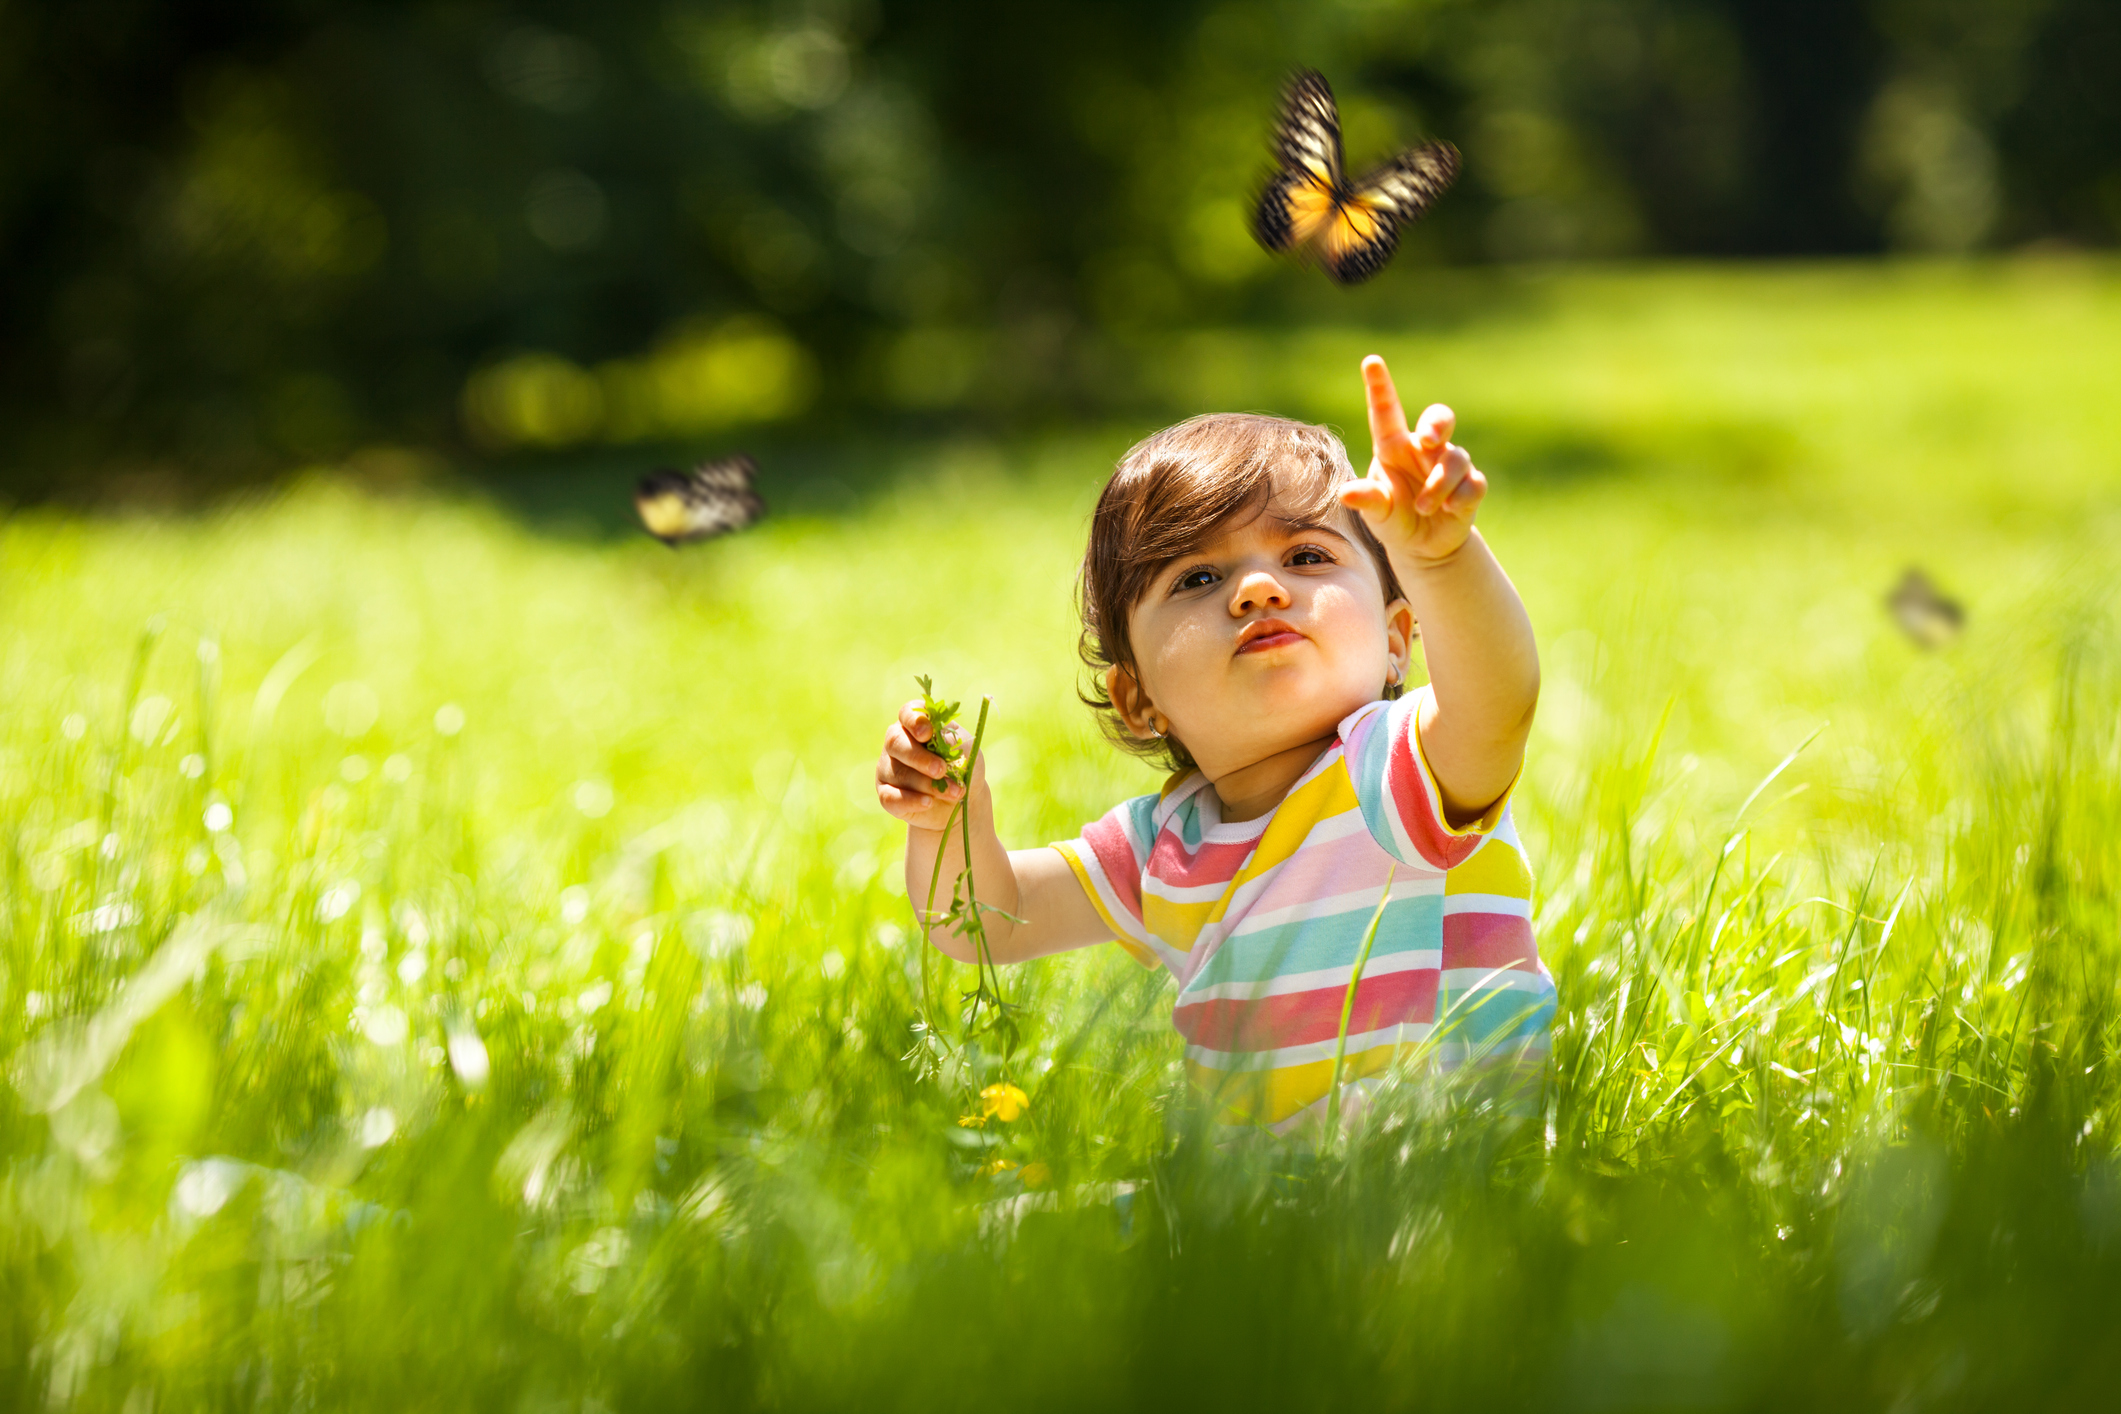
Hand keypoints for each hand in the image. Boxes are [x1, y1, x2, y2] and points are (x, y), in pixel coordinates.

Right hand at [876, 699, 982, 832]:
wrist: (961, 800)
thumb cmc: (963, 767)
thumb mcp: (966, 750)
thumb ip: (952, 741)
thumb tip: (940, 737)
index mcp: (916, 724)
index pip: (907, 712)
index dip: (914, 721)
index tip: (928, 733)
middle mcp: (897, 743)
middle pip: (896, 742)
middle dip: (920, 758)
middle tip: (941, 770)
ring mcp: (887, 768)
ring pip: (899, 773)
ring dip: (929, 785)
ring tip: (955, 792)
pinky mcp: (886, 794)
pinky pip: (891, 797)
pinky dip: (911, 801)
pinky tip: (928, 802)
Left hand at [1338, 354, 1485, 564]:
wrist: (1422, 548)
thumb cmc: (1393, 518)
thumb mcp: (1376, 512)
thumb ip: (1366, 500)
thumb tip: (1344, 494)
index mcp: (1393, 447)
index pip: (1387, 412)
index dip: (1380, 385)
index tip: (1371, 361)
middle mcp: (1423, 450)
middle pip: (1440, 418)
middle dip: (1437, 424)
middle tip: (1429, 439)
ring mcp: (1449, 466)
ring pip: (1455, 459)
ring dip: (1439, 485)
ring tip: (1423, 508)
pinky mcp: (1470, 487)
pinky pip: (1474, 484)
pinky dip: (1461, 497)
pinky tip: (1450, 510)